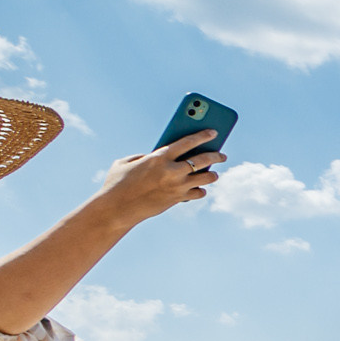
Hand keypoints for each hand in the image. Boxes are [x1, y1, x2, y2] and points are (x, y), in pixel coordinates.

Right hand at [98, 131, 222, 223]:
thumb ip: (144, 156)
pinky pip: (198, 193)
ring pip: (206, 178)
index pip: (188, 142)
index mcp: (159, 157)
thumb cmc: (117, 183)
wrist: (117, 208)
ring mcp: (177, 186)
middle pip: (202, 160)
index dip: (203, 135)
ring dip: (212, 175)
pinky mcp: (178, 199)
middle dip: (216, 156)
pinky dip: (200, 190)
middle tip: (222, 155)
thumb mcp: (126, 162)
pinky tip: (200, 188)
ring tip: (214, 173)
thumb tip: (160, 155)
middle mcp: (172, 171)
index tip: (214, 132)